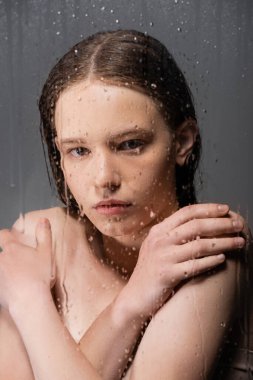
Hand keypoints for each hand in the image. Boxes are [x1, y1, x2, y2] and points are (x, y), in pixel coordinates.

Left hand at [0, 218, 54, 310]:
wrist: (29, 301)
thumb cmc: (39, 276)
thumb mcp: (46, 253)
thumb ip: (44, 235)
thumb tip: (43, 220)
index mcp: (12, 249)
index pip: (2, 235)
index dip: (5, 235)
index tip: (9, 237)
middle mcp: (1, 259)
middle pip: (0, 253)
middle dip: (5, 255)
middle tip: (17, 261)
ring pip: (0, 267)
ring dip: (5, 269)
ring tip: (16, 276)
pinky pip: (0, 283)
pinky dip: (4, 284)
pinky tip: (13, 289)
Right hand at [119, 204, 244, 317]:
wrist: (134, 297)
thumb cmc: (151, 271)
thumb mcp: (156, 247)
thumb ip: (173, 234)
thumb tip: (201, 223)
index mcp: (158, 231)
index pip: (186, 212)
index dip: (208, 209)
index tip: (226, 209)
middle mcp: (160, 241)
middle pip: (196, 225)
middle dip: (221, 224)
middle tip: (239, 225)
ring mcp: (163, 258)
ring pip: (200, 245)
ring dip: (224, 242)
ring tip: (240, 242)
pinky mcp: (167, 275)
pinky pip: (195, 266)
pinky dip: (211, 261)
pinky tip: (223, 259)